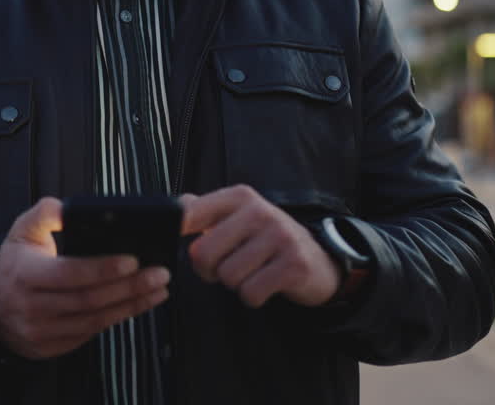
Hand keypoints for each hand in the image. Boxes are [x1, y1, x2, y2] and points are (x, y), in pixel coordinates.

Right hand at [0, 197, 171, 359]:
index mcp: (25, 274)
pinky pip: (90, 334)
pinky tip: (136, 305)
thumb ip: (43, 214)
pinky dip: (116, 318)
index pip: (70, 273)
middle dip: (129, 287)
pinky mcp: (51, 347)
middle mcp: (33, 307)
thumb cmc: (14, 264)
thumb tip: (64, 208)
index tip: (133, 259)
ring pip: (94, 320)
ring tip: (157, 289)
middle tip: (159, 274)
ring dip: (131, 305)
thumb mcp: (21, 232)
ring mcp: (41, 331)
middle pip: (89, 299)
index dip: (103, 268)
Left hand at [180, 185, 337, 307]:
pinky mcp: (294, 265)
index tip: (178, 239)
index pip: (192, 212)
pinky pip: (251, 293)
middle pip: (204, 253)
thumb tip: (175, 207)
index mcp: (240, 197)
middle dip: (208, 270)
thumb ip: (206, 211)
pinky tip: (265, 284)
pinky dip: (253, 296)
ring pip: (228, 276)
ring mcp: (280, 237)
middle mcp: (260, 211)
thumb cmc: (267, 240)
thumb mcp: (239, 216)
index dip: (177, 231)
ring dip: (235, 284)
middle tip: (222, 268)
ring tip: (251, 272)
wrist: (319, 260)